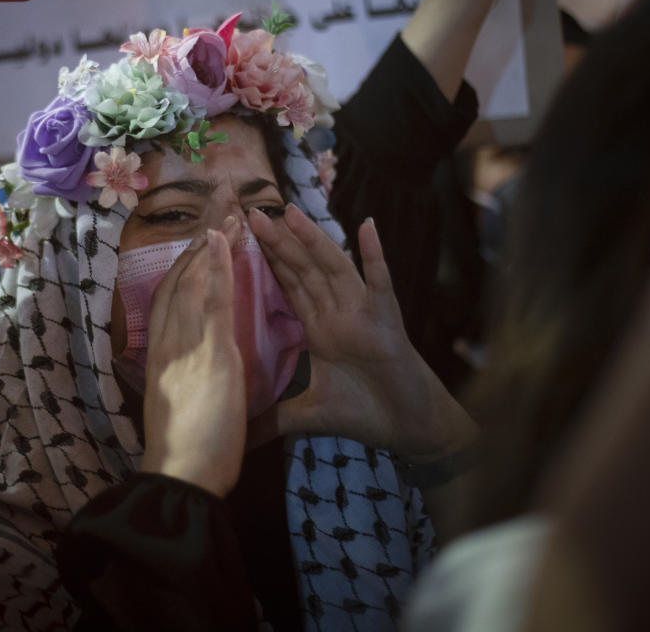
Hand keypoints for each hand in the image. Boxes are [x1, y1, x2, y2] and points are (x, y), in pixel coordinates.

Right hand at [140, 217, 245, 496]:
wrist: (182, 476)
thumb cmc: (185, 454)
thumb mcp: (180, 410)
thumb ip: (185, 384)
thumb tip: (191, 377)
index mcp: (160, 359)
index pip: (167, 303)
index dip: (181, 271)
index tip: (196, 247)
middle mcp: (166, 345)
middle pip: (175, 283)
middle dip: (194, 247)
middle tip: (214, 215)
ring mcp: (185, 345)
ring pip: (191, 282)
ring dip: (209, 245)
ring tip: (226, 214)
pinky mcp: (209, 353)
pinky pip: (211, 299)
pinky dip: (216, 265)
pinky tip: (224, 238)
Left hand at [247, 205, 476, 460]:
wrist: (411, 430)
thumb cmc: (366, 414)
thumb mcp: (308, 416)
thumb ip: (273, 420)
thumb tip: (238, 438)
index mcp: (319, 329)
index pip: (288, 287)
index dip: (267, 262)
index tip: (240, 238)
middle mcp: (338, 314)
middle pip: (304, 271)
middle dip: (279, 243)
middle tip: (251, 212)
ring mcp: (363, 314)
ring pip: (334, 269)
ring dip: (314, 240)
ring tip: (291, 212)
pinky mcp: (387, 322)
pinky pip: (380, 284)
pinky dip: (375, 256)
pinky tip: (366, 227)